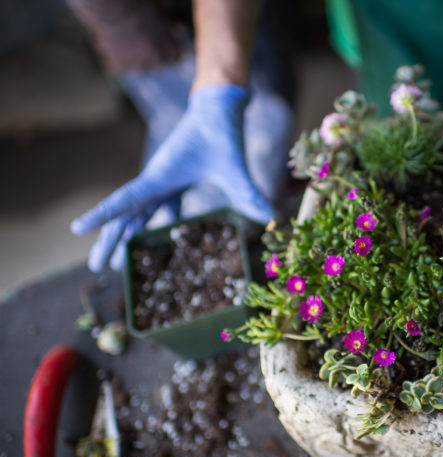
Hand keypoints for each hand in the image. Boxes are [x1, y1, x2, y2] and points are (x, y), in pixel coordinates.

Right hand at [71, 84, 274, 271]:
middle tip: (97, 268)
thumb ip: (248, 191)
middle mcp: (156, 180)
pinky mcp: (175, 180)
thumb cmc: (221, 133)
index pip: (125, 201)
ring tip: (117, 262)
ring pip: (139, 213)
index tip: (77, 229)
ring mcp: (164, 180)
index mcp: (160, 176)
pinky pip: (160, 206)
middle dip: (110, 240)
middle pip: (126, 215)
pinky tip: (157, 238)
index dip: (102, 216)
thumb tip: (270, 217)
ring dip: (127, 235)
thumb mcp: (234, 165)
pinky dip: (155, 223)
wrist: (218, 109)